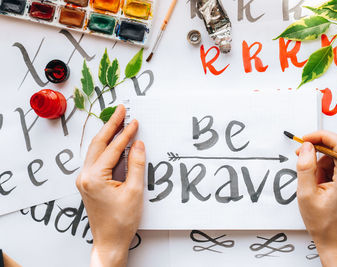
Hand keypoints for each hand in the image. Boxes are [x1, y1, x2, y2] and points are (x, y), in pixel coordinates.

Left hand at [76, 105, 144, 266]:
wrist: (110, 241)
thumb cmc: (121, 221)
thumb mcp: (134, 192)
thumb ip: (136, 165)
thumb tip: (138, 144)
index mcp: (94, 178)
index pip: (112, 149)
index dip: (125, 134)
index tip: (134, 121)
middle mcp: (85, 176)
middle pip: (98, 143)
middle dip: (110, 125)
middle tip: (120, 109)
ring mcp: (84, 179)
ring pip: (95, 149)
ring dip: (107, 134)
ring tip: (117, 120)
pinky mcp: (88, 182)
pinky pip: (96, 158)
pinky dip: (105, 147)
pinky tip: (113, 141)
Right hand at [296, 131, 336, 266]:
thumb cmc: (323, 224)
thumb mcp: (306, 194)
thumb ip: (305, 166)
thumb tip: (306, 147)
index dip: (319, 136)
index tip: (305, 139)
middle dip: (319, 149)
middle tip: (302, 155)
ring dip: (324, 162)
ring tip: (313, 181)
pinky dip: (330, 169)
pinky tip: (322, 184)